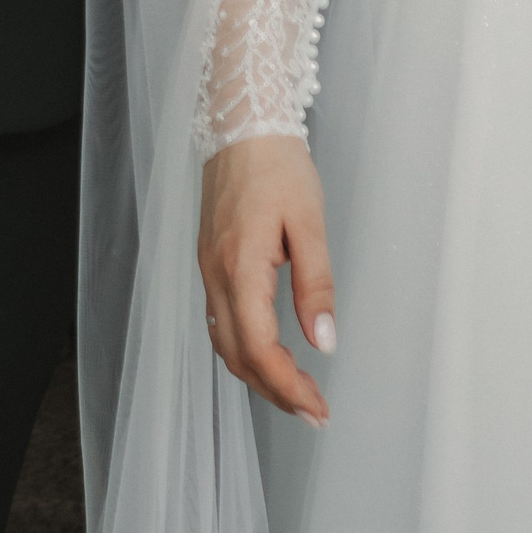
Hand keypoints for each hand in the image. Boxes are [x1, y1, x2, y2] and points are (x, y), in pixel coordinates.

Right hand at [199, 134, 334, 422]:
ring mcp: (207, 267)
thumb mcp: (309, 221)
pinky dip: (243, 348)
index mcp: (240, 267)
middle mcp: (215, 274)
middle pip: (237, 356)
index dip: (288, 387)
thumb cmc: (278, 163)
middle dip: (275, 392)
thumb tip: (324, 341)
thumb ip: (315, 284)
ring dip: (257, 375)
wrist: (241, 121)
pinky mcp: (209, 259)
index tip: (318, 408)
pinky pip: (219, 320)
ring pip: (224, 343)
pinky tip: (267, 352)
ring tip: (295, 391)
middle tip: (313, 411)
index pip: (259, 348)